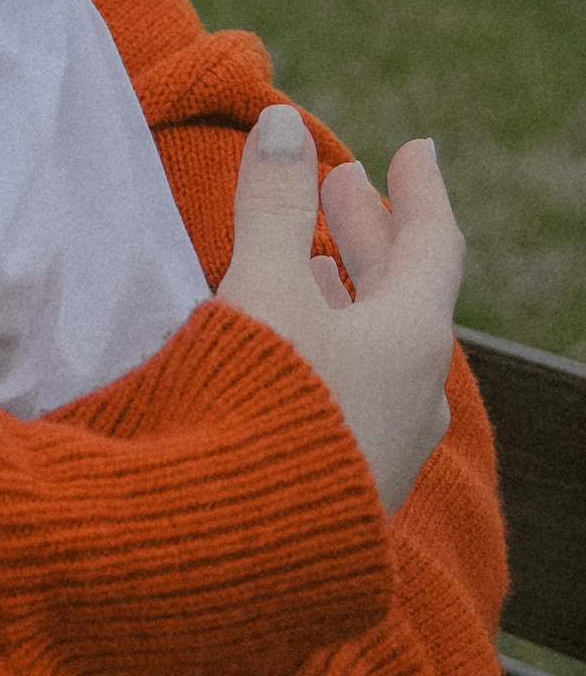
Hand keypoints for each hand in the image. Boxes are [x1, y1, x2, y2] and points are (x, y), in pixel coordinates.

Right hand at [217, 101, 462, 508]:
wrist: (242, 548)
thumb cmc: (262, 403)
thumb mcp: (263, 290)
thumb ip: (273, 208)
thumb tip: (284, 126)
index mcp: (413, 337)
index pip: (434, 245)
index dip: (418, 192)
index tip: (412, 151)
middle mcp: (415, 392)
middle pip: (406, 296)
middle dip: (370, 237)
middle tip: (342, 190)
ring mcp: (385, 443)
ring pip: (381, 348)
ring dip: (348, 294)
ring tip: (311, 264)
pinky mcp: (347, 480)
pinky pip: (357, 390)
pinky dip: (332, 344)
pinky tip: (293, 348)